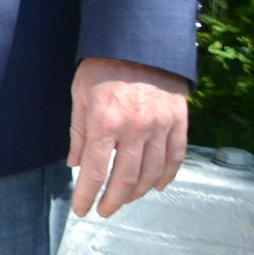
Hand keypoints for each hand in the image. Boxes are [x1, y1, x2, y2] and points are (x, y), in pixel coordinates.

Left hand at [69, 56, 187, 217]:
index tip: (83, 210)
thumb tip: (75, 164)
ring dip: (138, 193)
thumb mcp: (80, 95)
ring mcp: (161, 127)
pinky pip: (175, 158)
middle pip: (126, 179)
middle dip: (113, 200)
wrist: (139, 43)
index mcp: (105, 122)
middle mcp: (135, 129)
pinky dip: (167, 176)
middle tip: (104, 211)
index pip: (95, 170)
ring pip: (152, 173)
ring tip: (125, 200)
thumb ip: (78, 133)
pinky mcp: (179, 123)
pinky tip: (157, 187)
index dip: (87, 194)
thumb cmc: (103, 68)